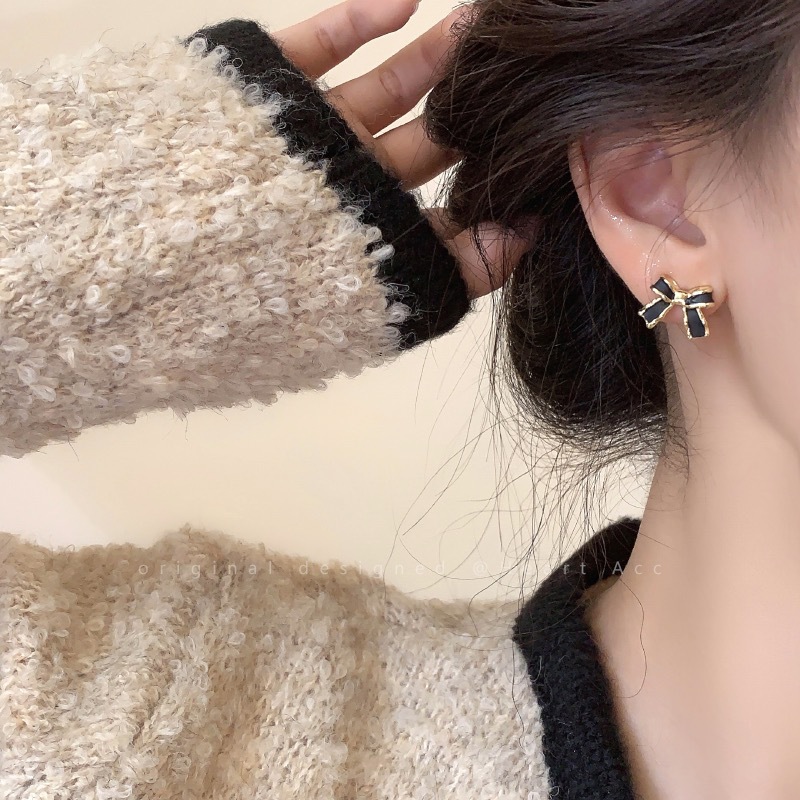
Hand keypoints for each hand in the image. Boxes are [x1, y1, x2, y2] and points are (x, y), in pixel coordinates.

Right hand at [272, 0, 538, 298]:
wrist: (150, 261)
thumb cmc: (267, 291)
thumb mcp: (385, 300)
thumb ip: (460, 270)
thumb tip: (526, 235)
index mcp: (367, 247)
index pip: (442, 217)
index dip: (488, 188)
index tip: (538, 157)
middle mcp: (343, 196)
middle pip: (423, 145)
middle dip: (473, 108)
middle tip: (522, 73)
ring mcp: (304, 141)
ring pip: (383, 90)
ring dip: (433, 55)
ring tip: (480, 23)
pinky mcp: (261, 90)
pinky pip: (316, 47)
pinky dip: (359, 21)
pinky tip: (404, 2)